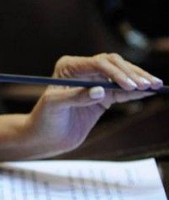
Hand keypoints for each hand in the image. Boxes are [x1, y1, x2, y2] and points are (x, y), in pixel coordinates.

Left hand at [25, 53, 162, 153]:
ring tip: (156, 85)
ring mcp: (93, 83)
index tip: (130, 86)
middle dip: (132, 74)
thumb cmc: (43, 119)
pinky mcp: (101, 97)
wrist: (44, 136)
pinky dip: (135, 92)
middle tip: (149, 85)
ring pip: (120, 76)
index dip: (116, 73)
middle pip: (113, 65)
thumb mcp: (54, 106)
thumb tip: (101, 90)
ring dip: (137, 80)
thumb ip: (76, 97)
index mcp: (69, 67)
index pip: (98, 63)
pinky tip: (149, 92)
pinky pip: (121, 91)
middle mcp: (82, 70)